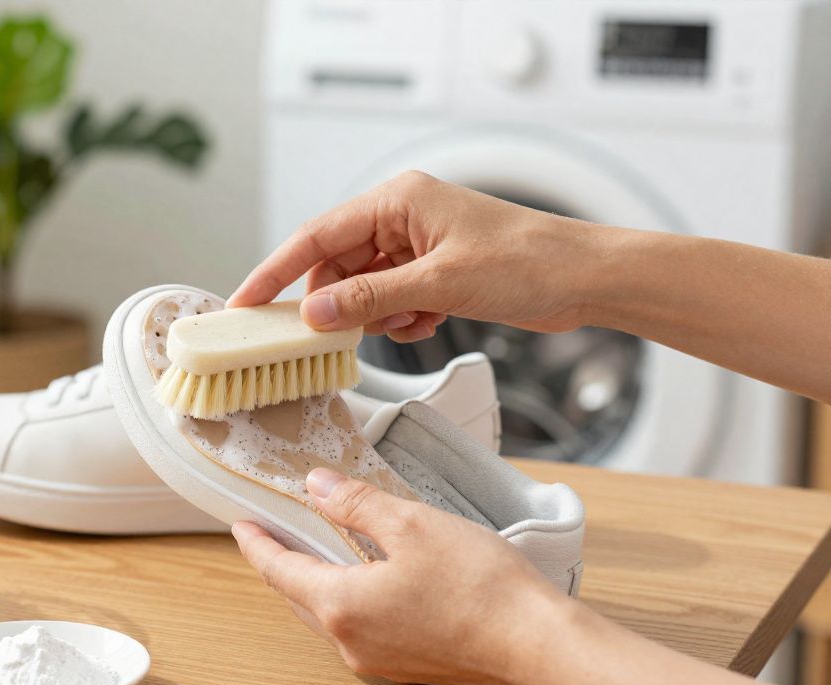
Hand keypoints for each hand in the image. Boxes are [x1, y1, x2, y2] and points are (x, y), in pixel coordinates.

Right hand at [228, 171, 604, 340]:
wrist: (585, 278)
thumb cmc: (529, 261)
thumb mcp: (440, 283)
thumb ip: (371, 298)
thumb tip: (315, 313)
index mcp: (398, 201)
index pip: (317, 235)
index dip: (275, 270)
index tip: (245, 302)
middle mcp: (402, 216)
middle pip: (336, 264)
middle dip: (335, 303)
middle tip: (324, 337)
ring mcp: (417, 244)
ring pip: (363, 286)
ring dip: (374, 314)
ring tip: (407, 321)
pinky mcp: (433, 270)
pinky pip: (390, 299)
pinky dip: (398, 318)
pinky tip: (427, 321)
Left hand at [232, 467, 569, 684]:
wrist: (540, 648)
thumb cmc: (483, 589)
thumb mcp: (412, 525)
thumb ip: (356, 504)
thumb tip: (316, 487)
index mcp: (341, 606)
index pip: (278, 570)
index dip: (257, 543)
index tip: (241, 524)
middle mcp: (351, 642)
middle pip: (298, 596)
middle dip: (283, 562)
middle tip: (274, 532)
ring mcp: (379, 660)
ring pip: (330, 614)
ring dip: (318, 580)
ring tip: (319, 546)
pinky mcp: (408, 666)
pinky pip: (361, 627)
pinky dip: (351, 598)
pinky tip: (369, 576)